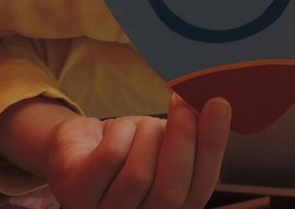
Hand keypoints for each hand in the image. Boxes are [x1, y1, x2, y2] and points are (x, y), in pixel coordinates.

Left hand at [43, 95, 230, 208]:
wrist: (76, 146)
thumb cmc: (127, 148)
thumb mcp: (163, 147)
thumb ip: (190, 142)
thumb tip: (217, 107)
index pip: (199, 191)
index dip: (211, 148)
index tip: (218, 104)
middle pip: (170, 191)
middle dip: (182, 139)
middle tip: (183, 100)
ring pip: (138, 175)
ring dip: (146, 134)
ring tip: (142, 123)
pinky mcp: (76, 195)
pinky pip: (110, 158)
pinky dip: (120, 132)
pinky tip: (119, 128)